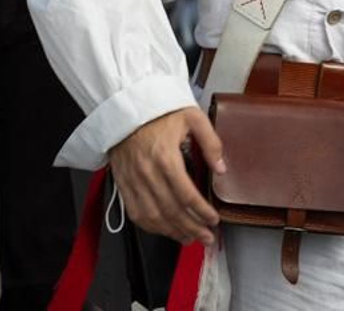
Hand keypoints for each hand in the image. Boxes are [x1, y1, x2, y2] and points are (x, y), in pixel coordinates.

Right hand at [107, 107, 224, 246]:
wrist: (124, 105)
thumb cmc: (158, 110)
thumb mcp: (192, 117)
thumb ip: (210, 143)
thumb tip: (221, 168)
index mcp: (165, 157)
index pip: (187, 195)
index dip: (202, 212)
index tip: (213, 219)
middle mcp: (147, 173)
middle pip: (171, 211)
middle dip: (192, 228)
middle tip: (207, 237)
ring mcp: (133, 180)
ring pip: (153, 217)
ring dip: (173, 232)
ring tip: (190, 239)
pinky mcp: (123, 183)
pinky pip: (135, 213)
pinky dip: (151, 226)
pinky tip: (164, 230)